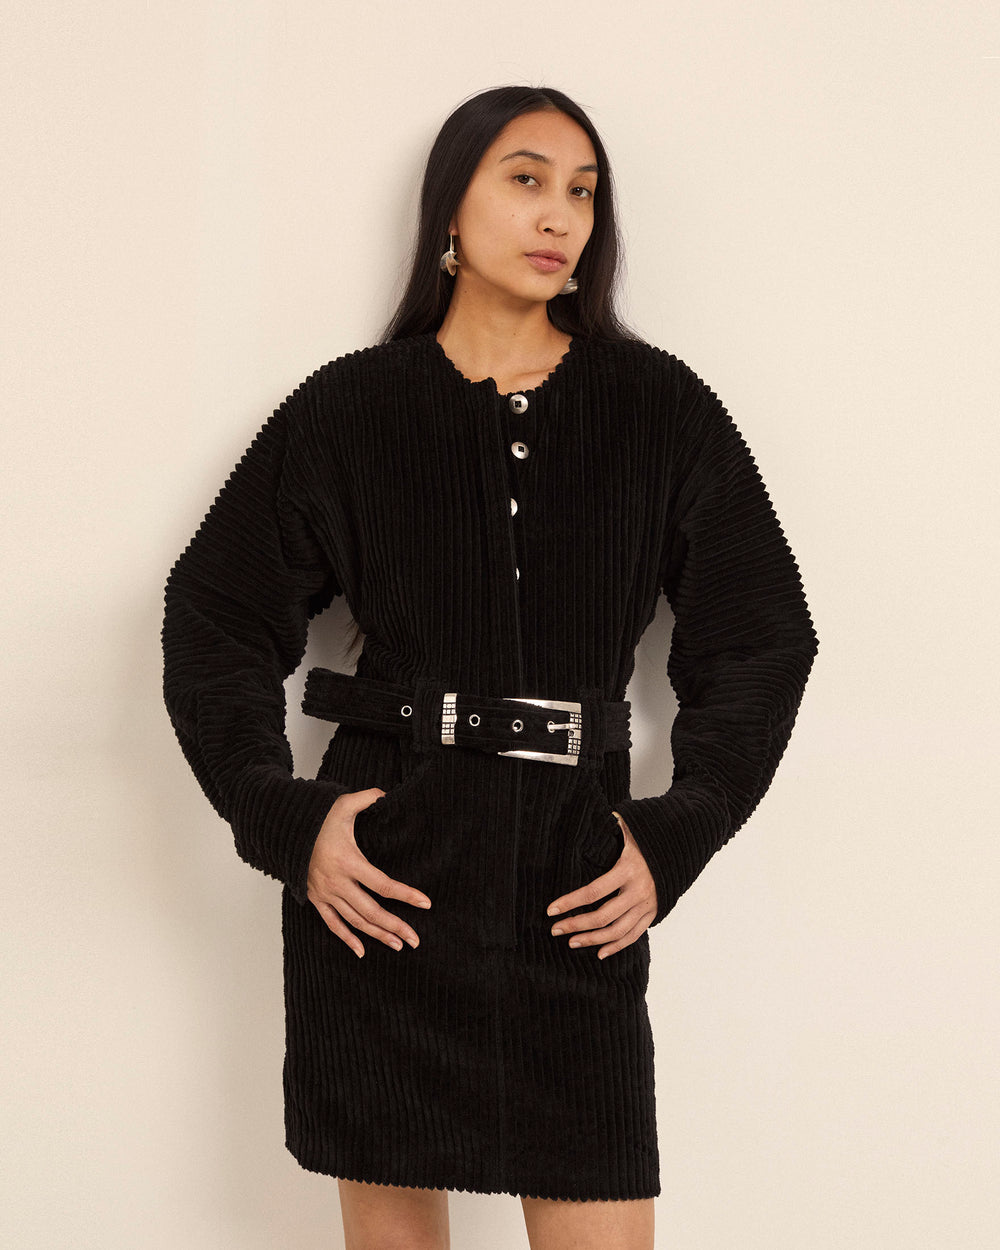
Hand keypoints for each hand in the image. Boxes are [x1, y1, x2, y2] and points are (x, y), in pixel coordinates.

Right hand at [307, 788, 431, 957]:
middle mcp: (337, 882)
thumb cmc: (316, 817)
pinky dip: (347, 939)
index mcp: (348, 862)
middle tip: (415, 940)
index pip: (383, 885)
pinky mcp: (316, 899)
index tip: (426, 904)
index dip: (406, 895)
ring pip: (354, 922)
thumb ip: (369, 798)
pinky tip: (362, 951)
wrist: (283, 830)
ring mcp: (325, 893)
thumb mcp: (343, 804)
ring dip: (377, 935)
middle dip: (396, 926)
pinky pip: (332, 924)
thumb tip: (388, 793)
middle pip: (371, 911)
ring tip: (398, 945)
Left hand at [547, 812, 656, 958]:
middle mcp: (639, 890)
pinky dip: (617, 946)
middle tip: (555, 930)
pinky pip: (634, 935)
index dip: (570, 902)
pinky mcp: (654, 912)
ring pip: (618, 931)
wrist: (684, 844)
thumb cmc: (650, 833)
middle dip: (576, 925)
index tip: (551, 910)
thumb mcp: (629, 825)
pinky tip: (600, 953)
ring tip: (571, 942)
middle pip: (603, 917)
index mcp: (628, 869)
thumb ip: (607, 824)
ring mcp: (648, 904)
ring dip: (593, 939)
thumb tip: (583, 817)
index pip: (593, 891)